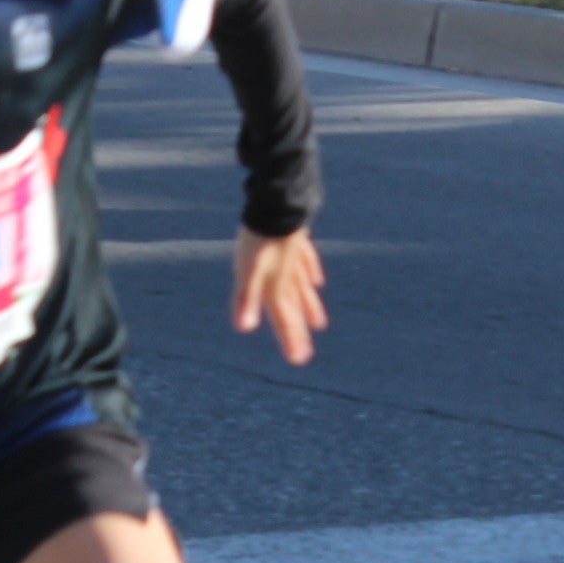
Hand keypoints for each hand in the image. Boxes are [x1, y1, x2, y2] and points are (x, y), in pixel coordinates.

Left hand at [232, 227, 327, 364]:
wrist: (278, 202)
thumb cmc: (259, 238)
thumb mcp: (247, 268)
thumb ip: (246, 298)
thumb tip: (243, 328)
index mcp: (276, 285)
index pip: (283, 318)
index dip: (290, 339)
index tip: (298, 360)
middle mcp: (289, 276)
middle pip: (294, 308)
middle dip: (298, 332)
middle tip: (304, 354)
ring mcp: (295, 259)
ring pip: (304, 289)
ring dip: (310, 307)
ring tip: (320, 324)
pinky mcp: (296, 241)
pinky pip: (307, 263)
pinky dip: (311, 273)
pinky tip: (316, 279)